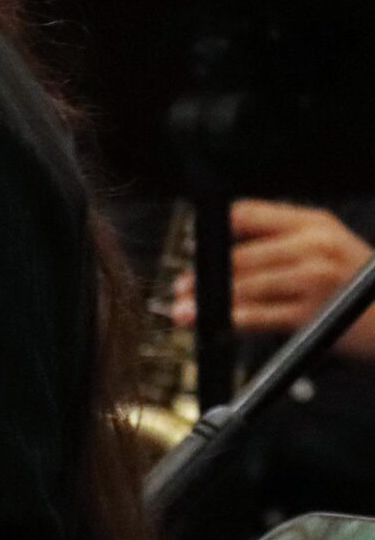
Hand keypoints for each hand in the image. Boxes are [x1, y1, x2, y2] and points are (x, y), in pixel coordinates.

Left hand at [178, 200, 374, 359]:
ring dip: (209, 301)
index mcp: (313, 222)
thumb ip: (280, 241)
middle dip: (204, 275)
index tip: (194, 248)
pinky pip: (261, 316)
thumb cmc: (358, 286)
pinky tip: (216, 324)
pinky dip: (233, 320)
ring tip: (186, 310)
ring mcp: (314, 279)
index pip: (247, 214)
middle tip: (182, 287)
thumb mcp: (329, 246)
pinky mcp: (312, 314)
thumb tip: (221, 253)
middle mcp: (313, 246)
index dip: (214, 231)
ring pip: (246, 287)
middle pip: (241, 255)